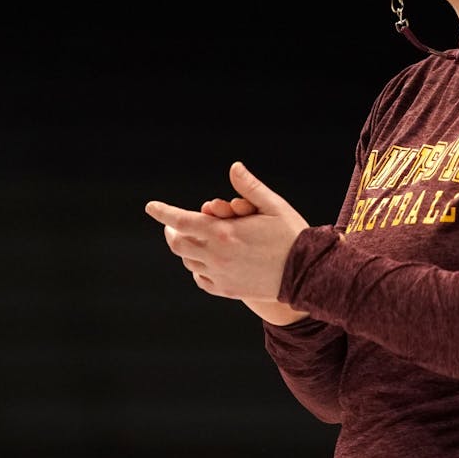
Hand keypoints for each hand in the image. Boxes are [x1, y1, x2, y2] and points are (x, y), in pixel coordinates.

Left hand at [145, 161, 309, 304]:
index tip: (151, 207)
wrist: (307, 275)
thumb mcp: (273, 206)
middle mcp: (217, 256)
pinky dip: (198, 268)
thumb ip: (249, 188)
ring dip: (187, 249)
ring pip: (188, 262)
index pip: (182, 221)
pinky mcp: (227, 290)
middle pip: (178, 244)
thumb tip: (234, 167)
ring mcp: (220, 276)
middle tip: (173, 225)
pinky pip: (202, 279)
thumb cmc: (291, 236)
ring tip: (192, 239)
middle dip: (172, 231)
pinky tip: (205, 260)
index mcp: (224, 233)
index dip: (163, 213)